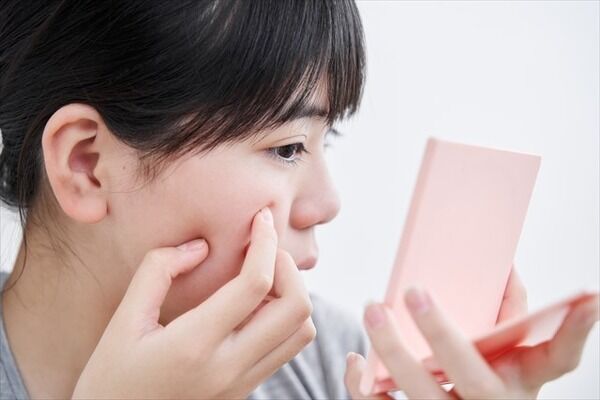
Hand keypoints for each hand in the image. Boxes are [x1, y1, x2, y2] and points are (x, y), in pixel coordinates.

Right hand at [72, 208, 315, 398]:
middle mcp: (230, 367)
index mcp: (195, 344)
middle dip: (289, 267)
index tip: (261, 219)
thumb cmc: (111, 378)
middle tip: (263, 249)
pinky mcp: (246, 390)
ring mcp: (242, 383)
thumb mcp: (123, 322)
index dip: (265, 242)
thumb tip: (201, 246)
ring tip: (261, 277)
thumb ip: (157, 273)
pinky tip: (254, 305)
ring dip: (292, 294)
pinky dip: (285, 318)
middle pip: (296, 308)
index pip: (255, 284)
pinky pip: (287, 348)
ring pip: (301, 331)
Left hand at [344, 268, 599, 398]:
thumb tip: (505, 266)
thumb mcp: (506, 355)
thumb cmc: (487, 379)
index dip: (578, 329)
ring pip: (420, 395)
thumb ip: (507, 313)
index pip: (560, 359)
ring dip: (391, 353)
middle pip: (471, 377)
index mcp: (521, 381)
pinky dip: (363, 387)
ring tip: (372, 311)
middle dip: (442, 335)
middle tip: (414, 292)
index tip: (588, 295)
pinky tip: (355, 362)